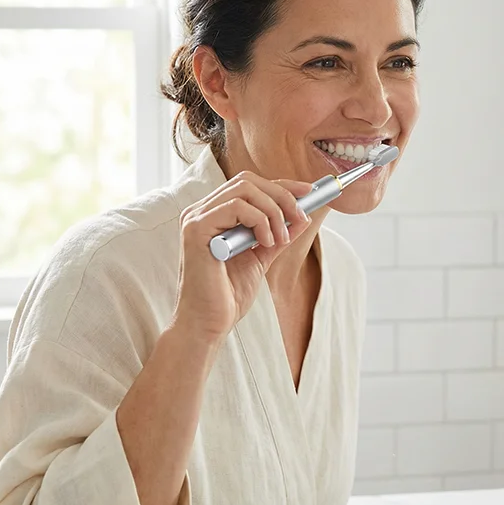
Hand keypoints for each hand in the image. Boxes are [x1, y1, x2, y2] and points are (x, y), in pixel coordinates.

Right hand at [172, 171, 313, 342]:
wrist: (209, 324)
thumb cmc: (228, 295)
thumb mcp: (262, 258)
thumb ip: (278, 236)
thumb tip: (302, 217)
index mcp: (214, 215)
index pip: (250, 185)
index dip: (282, 185)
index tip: (308, 192)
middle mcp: (201, 211)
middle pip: (247, 180)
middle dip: (282, 195)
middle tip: (300, 218)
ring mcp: (196, 218)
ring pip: (244, 189)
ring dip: (273, 211)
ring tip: (280, 240)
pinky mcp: (195, 229)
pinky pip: (235, 207)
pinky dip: (259, 221)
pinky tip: (265, 244)